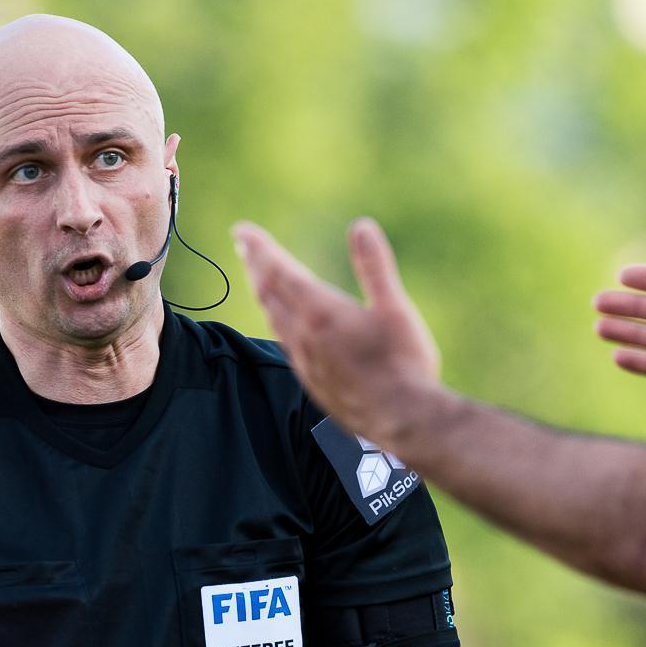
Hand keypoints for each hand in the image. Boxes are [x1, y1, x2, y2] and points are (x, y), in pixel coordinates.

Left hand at [232, 218, 441, 446]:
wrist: (402, 420)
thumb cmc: (404, 363)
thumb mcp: (395, 308)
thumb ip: (375, 267)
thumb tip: (361, 226)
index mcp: (322, 313)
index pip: (280, 272)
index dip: (259, 249)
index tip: (241, 230)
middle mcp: (305, 337)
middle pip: (269, 294)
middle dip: (255, 267)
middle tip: (244, 246)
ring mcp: (306, 362)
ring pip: (274, 320)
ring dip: (264, 295)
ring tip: (260, 280)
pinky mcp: (313, 383)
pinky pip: (286, 345)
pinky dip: (278, 323)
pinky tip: (285, 326)